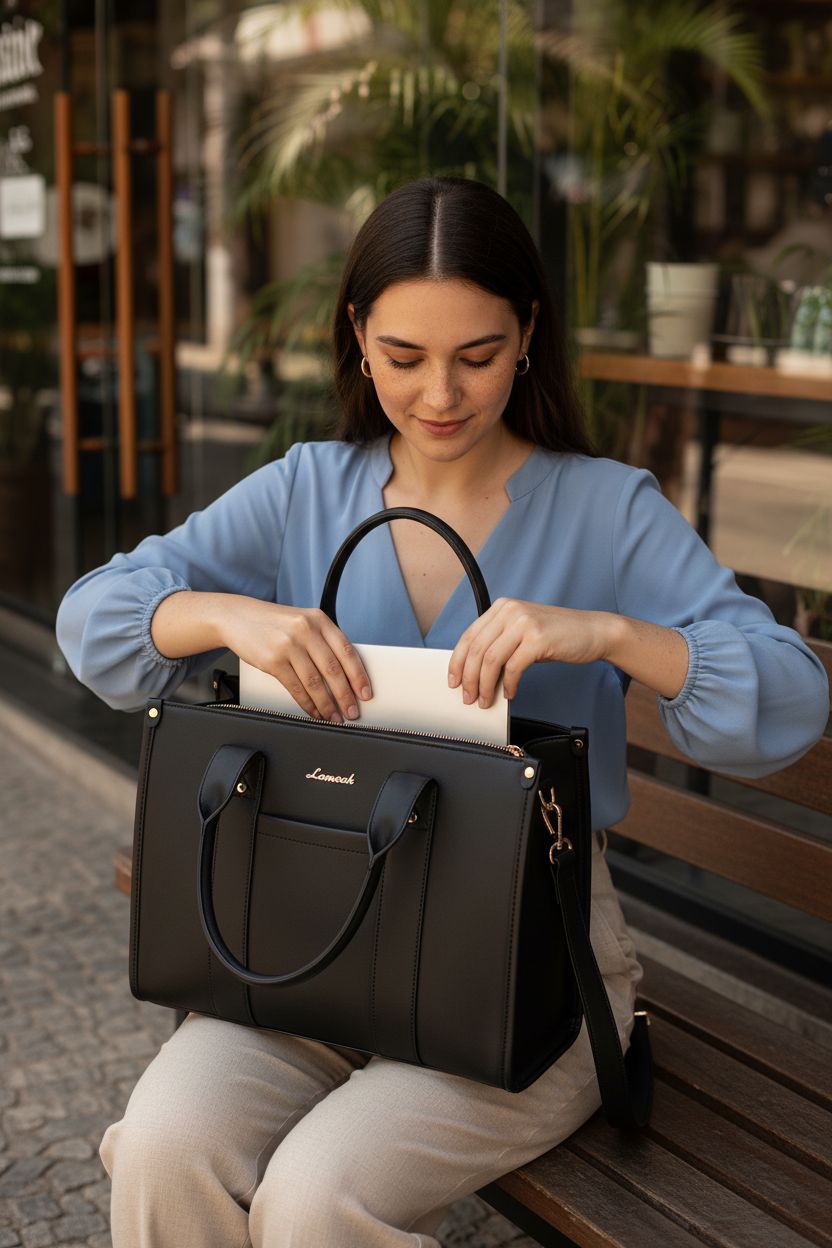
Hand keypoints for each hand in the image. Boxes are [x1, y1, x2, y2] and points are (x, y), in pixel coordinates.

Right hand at [220, 598, 372, 722]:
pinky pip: (296, 688)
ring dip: (327, 704)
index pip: (347, 651)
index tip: (365, 693)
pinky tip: (314, 712)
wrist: (237, 617)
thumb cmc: (273, 623)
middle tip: (352, 712)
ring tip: (334, 717)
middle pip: (333, 669)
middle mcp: (305, 630)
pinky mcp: (272, 660)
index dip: (359, 675)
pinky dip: (307, 704)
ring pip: (315, 682)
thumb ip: (322, 640)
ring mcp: (288, 645)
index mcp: (319, 620)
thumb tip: (346, 673)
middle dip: (346, 696)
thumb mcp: (302, 622)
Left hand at [447, 598, 611, 707]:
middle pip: (477, 650)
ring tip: (486, 701)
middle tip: (468, 698)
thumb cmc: (557, 635)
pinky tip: (511, 693)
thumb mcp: (522, 633)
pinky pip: (513, 668)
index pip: (469, 636)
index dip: (458, 661)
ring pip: (491, 660)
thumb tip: (475, 673)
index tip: (453, 681)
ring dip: (486, 686)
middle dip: (469, 678)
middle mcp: (510, 611)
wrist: (593, 631)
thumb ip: (500, 645)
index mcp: (502, 607)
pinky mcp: (538, 638)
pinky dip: (509, 684)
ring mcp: (524, 623)